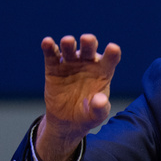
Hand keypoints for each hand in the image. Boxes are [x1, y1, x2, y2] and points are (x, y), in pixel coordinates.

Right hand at [36, 34, 120, 160]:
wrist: (67, 121)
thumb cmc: (88, 114)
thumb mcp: (97, 115)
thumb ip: (100, 108)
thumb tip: (100, 100)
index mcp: (103, 71)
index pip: (110, 59)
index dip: (112, 53)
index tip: (113, 48)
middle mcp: (88, 63)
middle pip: (89, 49)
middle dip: (88, 43)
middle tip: (87, 39)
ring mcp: (70, 63)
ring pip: (70, 49)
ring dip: (69, 44)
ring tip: (67, 41)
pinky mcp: (54, 68)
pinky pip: (51, 55)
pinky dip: (49, 48)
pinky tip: (47, 42)